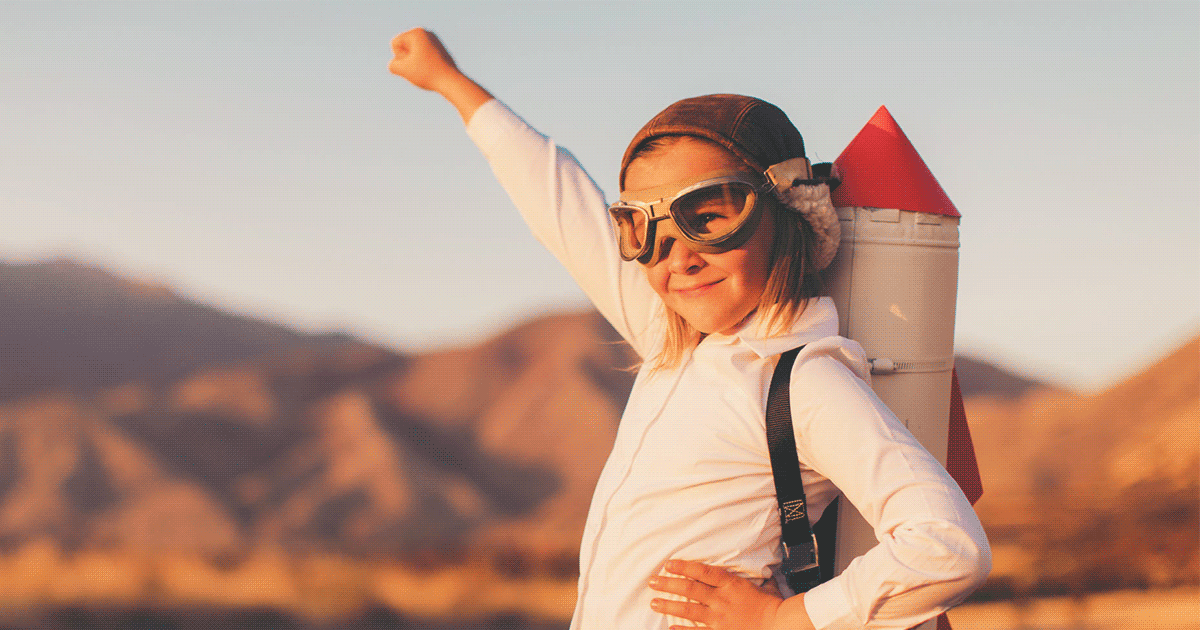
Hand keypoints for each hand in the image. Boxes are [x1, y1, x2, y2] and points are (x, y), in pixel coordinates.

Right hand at [389, 28, 460, 92]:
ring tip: (427, 69)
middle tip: (421, 67)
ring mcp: (434, 40)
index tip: (414, 63)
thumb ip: (392, 65)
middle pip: (404, 47)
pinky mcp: (440, 50)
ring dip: (415, 63)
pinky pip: (423, 57)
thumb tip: (397, 64)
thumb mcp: (403, 70)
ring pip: (413, 53)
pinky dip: (424, 65)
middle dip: (407, 59)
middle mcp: (426, 32)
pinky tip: (432, 71)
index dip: (400, 58)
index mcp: (417, 32)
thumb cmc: (427, 74)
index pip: (395, 44)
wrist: (451, 81)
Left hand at [648, 559, 784, 629]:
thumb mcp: (755, 585)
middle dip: (668, 584)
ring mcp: (719, 618)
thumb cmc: (771, 604)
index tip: (668, 564)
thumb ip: (739, 580)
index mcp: (730, 584)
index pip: (702, 571)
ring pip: (689, 610)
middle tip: (652, 581)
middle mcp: (722, 599)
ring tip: (654, 603)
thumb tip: (735, 570)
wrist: (780, 624)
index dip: (683, 566)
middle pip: (690, 589)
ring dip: (669, 606)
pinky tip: (670, 628)